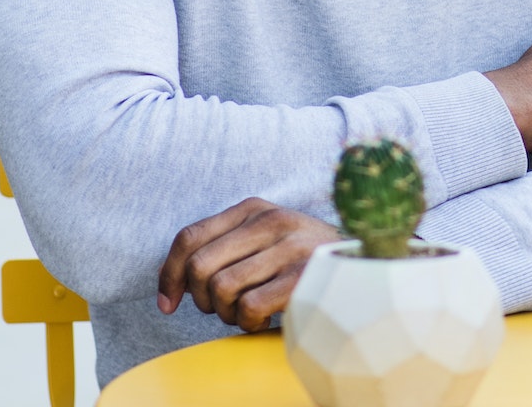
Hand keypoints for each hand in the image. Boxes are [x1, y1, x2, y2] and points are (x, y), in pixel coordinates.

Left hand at [157, 198, 340, 329]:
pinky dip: (249, 322)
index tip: (167, 303)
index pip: (189, 237)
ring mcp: (289, 247)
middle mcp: (271, 221)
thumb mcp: (264, 239)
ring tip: (246, 312)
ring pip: (221, 289)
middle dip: (200, 298)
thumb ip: (223, 248)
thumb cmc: (301, 260)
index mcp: (254, 209)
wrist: (364, 266)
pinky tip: (265, 319)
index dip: (169, 274)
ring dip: (227, 313)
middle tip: (219, 308)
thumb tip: (168, 288)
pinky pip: (249, 307)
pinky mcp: (303, 277)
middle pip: (200, 266)